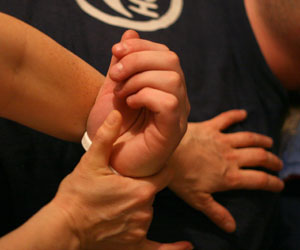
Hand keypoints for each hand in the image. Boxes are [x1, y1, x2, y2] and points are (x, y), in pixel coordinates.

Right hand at [53, 110, 192, 249]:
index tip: (155, 161)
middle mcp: (145, 209)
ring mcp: (140, 228)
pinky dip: (172, 249)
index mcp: (140, 188)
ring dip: (137, 205)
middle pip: (152, 191)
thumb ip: (107, 137)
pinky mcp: (134, 245)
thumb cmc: (77, 193)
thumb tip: (117, 113)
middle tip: (121, 184)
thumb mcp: (91, 161)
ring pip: (147, 210)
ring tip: (115, 201)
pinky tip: (186, 247)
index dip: (160, 166)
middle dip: (141, 186)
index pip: (163, 172)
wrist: (64, 226)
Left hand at [87, 30, 189, 176]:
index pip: (166, 54)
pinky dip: (145, 96)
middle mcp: (177, 98)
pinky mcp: (173, 131)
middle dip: (139, 60)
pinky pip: (169, 102)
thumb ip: (123, 64)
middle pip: (172, 60)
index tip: (115, 52)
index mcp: (165, 87)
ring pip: (173, 79)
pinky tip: (131, 104)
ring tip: (122, 94)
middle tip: (116, 75)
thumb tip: (130, 33)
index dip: (141, 46)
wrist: (109, 160)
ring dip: (139, 80)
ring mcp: (178, 115)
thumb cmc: (113, 127)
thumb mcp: (114, 88)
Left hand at [168, 110, 283, 232]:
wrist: (166, 154)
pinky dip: (235, 115)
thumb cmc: (180, 178)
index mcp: (230, 176)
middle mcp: (231, 157)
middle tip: (278, 163)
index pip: (259, 180)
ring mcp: (221, 140)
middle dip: (272, 160)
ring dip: (261, 140)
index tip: (280, 185)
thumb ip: (216, 212)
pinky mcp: (210, 127)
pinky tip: (243, 113)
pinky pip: (226, 118)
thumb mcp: (198, 200)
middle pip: (258, 157)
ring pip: (248, 138)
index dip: (272, 183)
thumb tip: (232, 228)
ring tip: (269, 142)